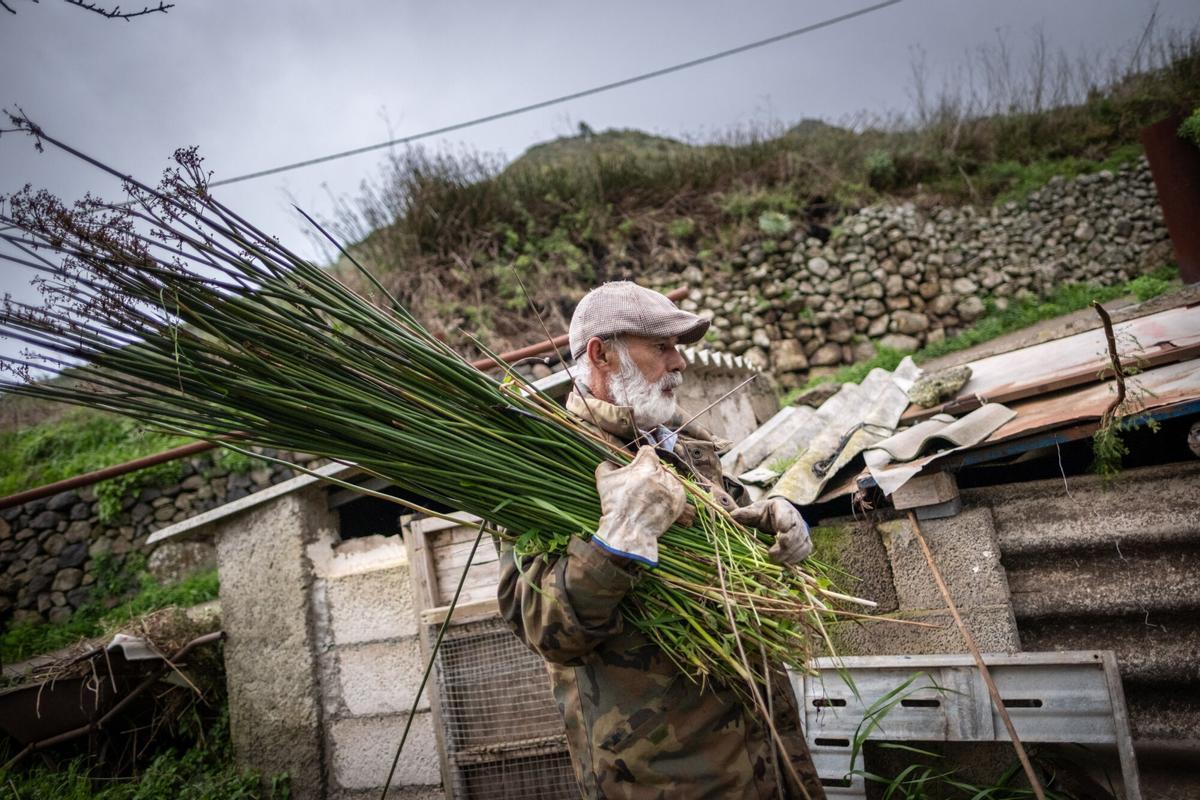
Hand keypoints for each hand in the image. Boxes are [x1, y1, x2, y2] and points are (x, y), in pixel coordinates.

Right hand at [593, 446, 686, 566]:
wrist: (628, 530)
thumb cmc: (615, 505)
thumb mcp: (604, 481)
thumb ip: (606, 465)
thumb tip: (611, 462)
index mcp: (645, 465)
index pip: (648, 451)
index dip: (641, 457)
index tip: (638, 463)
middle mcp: (661, 474)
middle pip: (658, 466)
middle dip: (649, 472)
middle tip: (641, 484)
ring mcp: (672, 487)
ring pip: (668, 477)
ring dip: (660, 482)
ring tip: (650, 495)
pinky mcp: (679, 500)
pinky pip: (677, 490)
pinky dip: (669, 494)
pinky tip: (658, 501)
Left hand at [730, 497, 812, 564]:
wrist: (779, 517)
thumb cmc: (765, 514)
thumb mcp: (755, 511)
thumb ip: (746, 514)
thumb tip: (732, 515)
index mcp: (782, 508)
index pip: (786, 514)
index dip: (784, 522)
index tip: (780, 531)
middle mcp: (796, 519)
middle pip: (795, 531)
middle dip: (786, 542)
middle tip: (773, 553)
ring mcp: (802, 531)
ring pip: (801, 543)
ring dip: (789, 553)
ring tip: (775, 560)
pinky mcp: (805, 543)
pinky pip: (804, 552)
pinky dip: (796, 558)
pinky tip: (785, 564)